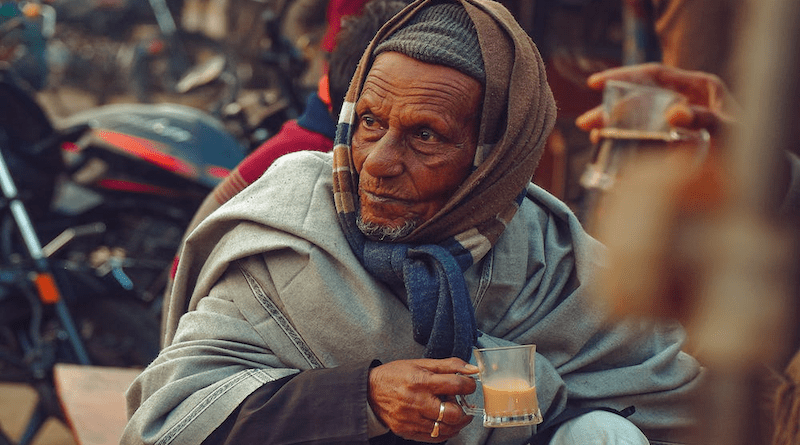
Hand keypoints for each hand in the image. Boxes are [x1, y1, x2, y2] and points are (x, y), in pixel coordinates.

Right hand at [368, 358, 477, 441]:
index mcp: (421, 381)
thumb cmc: (396, 375)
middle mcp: (416, 402)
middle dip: (464, 410)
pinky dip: (444, 432)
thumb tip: (472, 369)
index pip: (455, 385)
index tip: (469, 385)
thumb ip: (449, 365)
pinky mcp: (407, 431)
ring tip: (456, 414)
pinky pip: (434, 438)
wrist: (369, 391)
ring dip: (457, 423)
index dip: (469, 385)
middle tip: (463, 404)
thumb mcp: (420, 364)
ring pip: (445, 429)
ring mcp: (411, 419)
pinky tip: (444, 423)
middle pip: (453, 413)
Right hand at [575, 62, 739, 148]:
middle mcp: (683, 100)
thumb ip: (706, 119)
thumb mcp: (731, 130)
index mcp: (698, 87)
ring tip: (594, 138)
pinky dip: (626, 144)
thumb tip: (673, 113)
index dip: (623, 76)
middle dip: (610, 109)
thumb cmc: (749, 148)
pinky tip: (610, 152)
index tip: (596, 84)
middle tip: (586, 123)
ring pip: (637, 118)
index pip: (654, 74)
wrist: (759, 176)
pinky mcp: (671, 143)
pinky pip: (643, 139)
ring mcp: (676, 122)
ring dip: (613, 127)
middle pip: (639, 98)